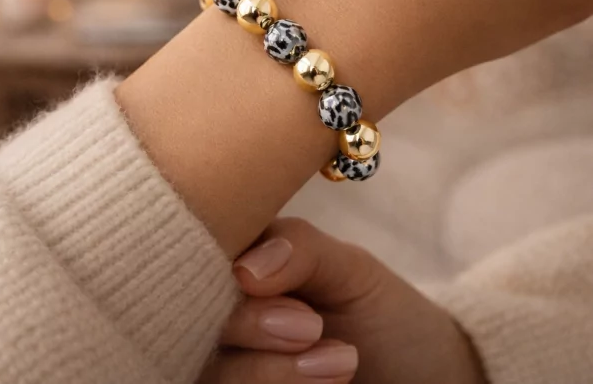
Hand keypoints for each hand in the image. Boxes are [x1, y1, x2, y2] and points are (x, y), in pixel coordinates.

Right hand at [224, 219, 485, 383]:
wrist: (420, 375)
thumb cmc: (382, 313)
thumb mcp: (350, 267)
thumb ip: (299, 248)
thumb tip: (243, 269)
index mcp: (244, 268)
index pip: (202, 260)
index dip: (223, 272)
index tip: (258, 280)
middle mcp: (228, 317)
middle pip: (197, 321)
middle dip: (252, 324)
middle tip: (312, 326)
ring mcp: (236, 364)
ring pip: (215, 372)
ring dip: (273, 371)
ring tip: (343, 360)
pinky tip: (330, 383)